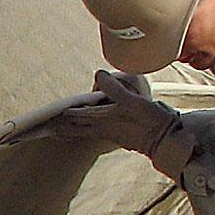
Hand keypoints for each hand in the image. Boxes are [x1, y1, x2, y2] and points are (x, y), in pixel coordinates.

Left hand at [44, 70, 179, 156]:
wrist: (166, 140)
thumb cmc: (150, 121)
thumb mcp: (133, 101)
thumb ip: (114, 88)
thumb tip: (98, 74)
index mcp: (104, 119)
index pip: (77, 116)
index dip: (63, 115)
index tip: (48, 116)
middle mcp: (104, 128)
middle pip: (77, 128)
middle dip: (62, 127)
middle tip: (47, 127)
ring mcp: (111, 134)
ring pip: (86, 131)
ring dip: (72, 130)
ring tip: (60, 129)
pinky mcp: (119, 136)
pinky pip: (95, 133)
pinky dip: (86, 130)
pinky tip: (88, 129)